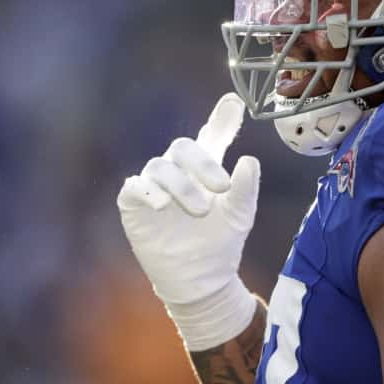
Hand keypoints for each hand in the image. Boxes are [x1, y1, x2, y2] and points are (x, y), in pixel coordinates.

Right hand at [118, 92, 259, 307]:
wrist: (200, 281)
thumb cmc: (221, 243)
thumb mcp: (240, 216)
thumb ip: (245, 189)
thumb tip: (249, 160)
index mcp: (206, 169)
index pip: (212, 136)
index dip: (221, 118)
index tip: (234, 102)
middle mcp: (179, 172)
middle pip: (183, 146)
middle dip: (202, 163)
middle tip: (221, 187)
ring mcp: (155, 186)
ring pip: (160, 166)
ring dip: (182, 184)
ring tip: (201, 209)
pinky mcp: (134, 205)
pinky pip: (134, 187)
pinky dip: (148, 191)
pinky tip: (162, 204)